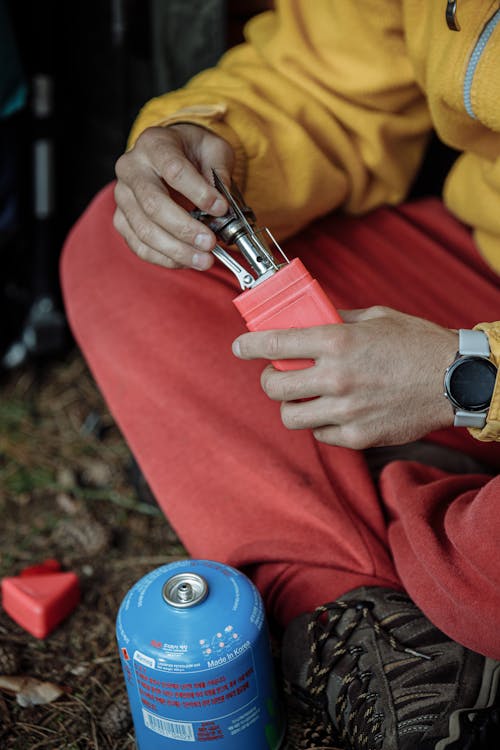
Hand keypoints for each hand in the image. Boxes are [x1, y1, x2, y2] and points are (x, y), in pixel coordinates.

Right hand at [113, 123, 234, 269]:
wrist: (168, 156)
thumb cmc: (191, 152)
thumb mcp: (213, 150)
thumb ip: (220, 172)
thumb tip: (224, 205)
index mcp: (154, 144)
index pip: (174, 170)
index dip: (199, 193)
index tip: (221, 208)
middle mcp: (131, 169)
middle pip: (154, 205)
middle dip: (185, 229)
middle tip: (210, 243)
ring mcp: (123, 197)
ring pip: (145, 230)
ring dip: (177, 250)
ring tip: (204, 259)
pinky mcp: (122, 220)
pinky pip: (139, 246)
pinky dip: (165, 258)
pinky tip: (187, 260)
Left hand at [232, 306, 457, 447]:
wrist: (456, 379)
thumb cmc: (417, 343)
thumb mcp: (375, 317)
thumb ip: (336, 320)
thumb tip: (307, 319)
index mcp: (336, 342)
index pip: (274, 343)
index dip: (249, 346)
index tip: (240, 348)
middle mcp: (336, 377)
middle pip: (273, 387)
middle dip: (268, 380)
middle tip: (277, 376)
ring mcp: (346, 410)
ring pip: (291, 417)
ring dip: (292, 406)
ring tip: (304, 398)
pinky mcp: (358, 435)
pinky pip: (321, 435)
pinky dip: (321, 424)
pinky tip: (333, 412)